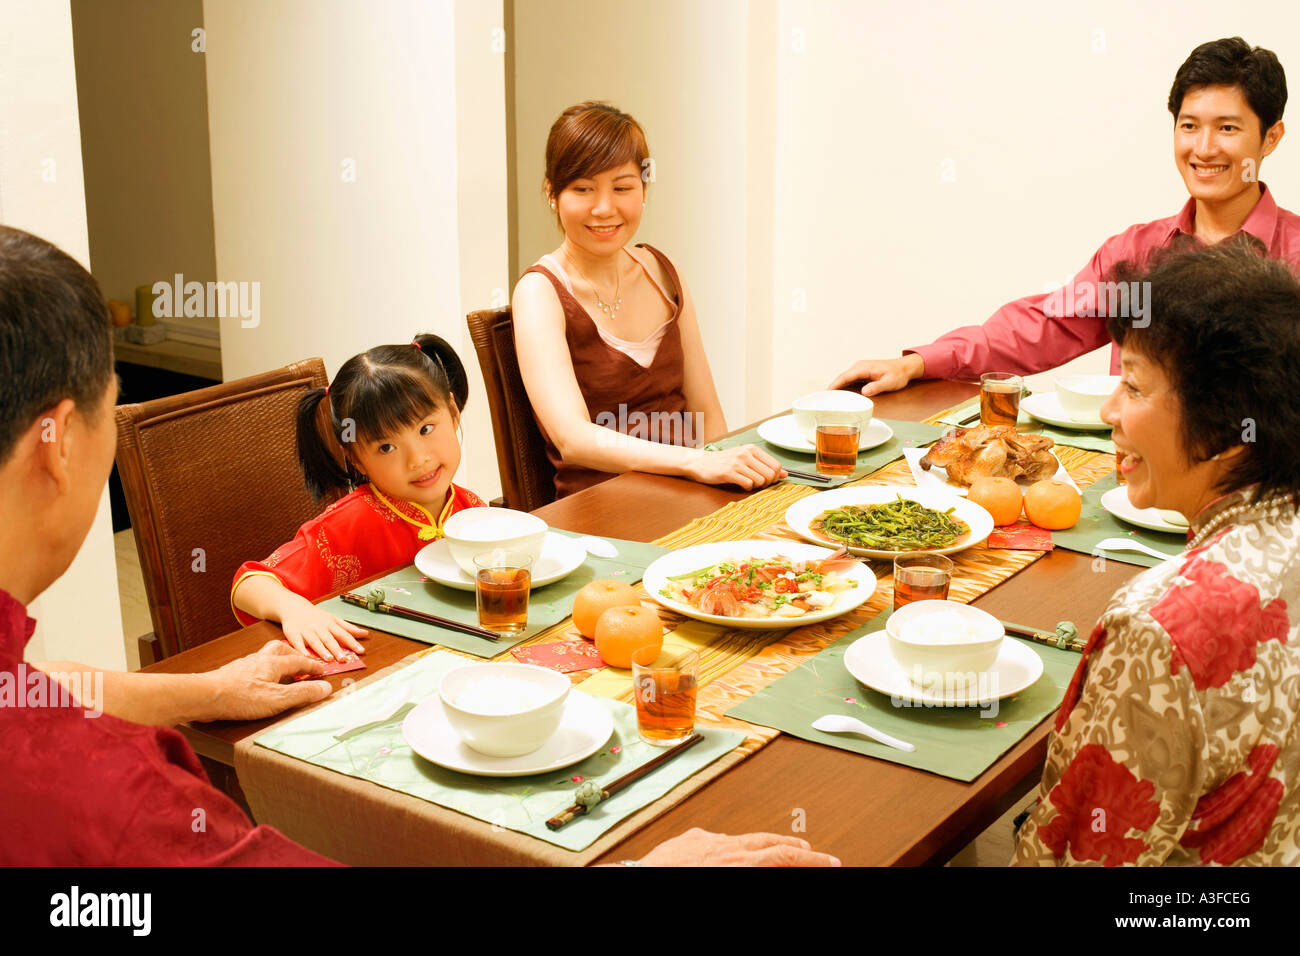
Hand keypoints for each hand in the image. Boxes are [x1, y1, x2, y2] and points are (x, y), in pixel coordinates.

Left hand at [200, 641, 334, 721]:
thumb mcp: (278, 700)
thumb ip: (302, 693)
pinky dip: (263, 668)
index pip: (299, 661)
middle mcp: (260, 659)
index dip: (313, 666)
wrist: (206, 696)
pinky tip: (259, 680)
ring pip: (266, 655)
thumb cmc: (240, 697)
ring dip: (278, 660)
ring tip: (282, 671)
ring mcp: (245, 665)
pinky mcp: (233, 673)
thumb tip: (325, 688)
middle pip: (281, 648)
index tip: (323, 670)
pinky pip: (254, 664)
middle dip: (294, 654)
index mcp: (274, 663)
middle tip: (302, 663)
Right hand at [279, 601, 367, 660]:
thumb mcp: (334, 619)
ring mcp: (306, 631)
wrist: (294, 607)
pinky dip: (301, 650)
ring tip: (329, 659)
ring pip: (315, 641)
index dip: (353, 643)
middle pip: (329, 639)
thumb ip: (348, 628)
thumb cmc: (317, 616)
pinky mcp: (294, 634)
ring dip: (322, 650)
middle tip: (344, 659)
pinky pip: (297, 643)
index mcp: (330, 624)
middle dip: (337, 649)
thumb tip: (365, 634)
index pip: (344, 634)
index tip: (361, 651)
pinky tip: (305, 656)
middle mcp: (319, 628)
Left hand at [635, 828, 840, 866]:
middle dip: (793, 845)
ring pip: (742, 839)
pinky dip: (728, 846)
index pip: (783, 856)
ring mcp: (707, 840)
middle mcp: (725, 847)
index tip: (830, 862)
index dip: (810, 859)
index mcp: (738, 861)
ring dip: (761, 846)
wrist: (643, 877)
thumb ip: (756, 866)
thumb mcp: (731, 877)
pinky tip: (727, 855)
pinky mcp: (689, 839)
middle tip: (811, 850)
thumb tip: (775, 863)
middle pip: (768, 841)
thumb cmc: (679, 881)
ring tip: (773, 851)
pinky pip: (716, 840)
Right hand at [688, 445, 785, 489]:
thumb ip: (765, 465)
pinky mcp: (728, 473)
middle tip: (758, 484)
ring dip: (756, 486)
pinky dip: (747, 488)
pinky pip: (748, 484)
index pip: (776, 465)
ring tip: (748, 483)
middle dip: (767, 483)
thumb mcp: (745, 458)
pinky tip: (741, 485)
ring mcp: (737, 463)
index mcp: (752, 449)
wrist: (701, 462)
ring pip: (760, 480)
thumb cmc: (724, 461)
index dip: (775, 476)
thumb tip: (785, 474)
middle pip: (770, 474)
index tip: (768, 479)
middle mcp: (745, 454)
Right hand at [828, 354, 923, 395]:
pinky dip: (843, 386)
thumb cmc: (898, 374)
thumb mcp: (889, 382)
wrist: (904, 367)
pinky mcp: (861, 373)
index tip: (825, 393)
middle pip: (841, 378)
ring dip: (836, 387)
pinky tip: (840, 395)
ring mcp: (859, 369)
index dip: (834, 385)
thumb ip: (877, 387)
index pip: (844, 377)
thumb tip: (864, 391)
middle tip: (823, 400)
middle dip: (832, 388)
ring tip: (829, 399)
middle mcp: (858, 367)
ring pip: (844, 379)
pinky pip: (849, 380)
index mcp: (863, 368)